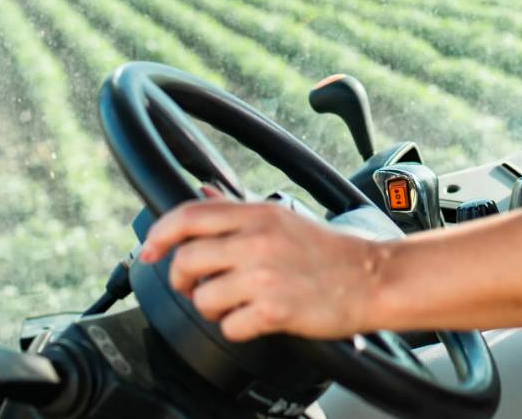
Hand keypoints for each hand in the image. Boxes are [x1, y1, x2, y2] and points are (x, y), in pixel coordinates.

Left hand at [138, 198, 388, 341]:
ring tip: (231, 305)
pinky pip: (229, 326)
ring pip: (203, 297)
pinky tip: (253, 320)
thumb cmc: (328, 251)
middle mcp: (257, 241)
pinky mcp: (275, 311)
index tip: (149, 251)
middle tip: (195, 286)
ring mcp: (264, 277)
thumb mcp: (282, 217)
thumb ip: (236, 208)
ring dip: (210, 307)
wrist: (372, 278)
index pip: (188, 216)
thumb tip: (202, 192)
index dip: (159, 235)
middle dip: (182, 279)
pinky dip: (235, 329)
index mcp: (257, 214)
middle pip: (186, 259)